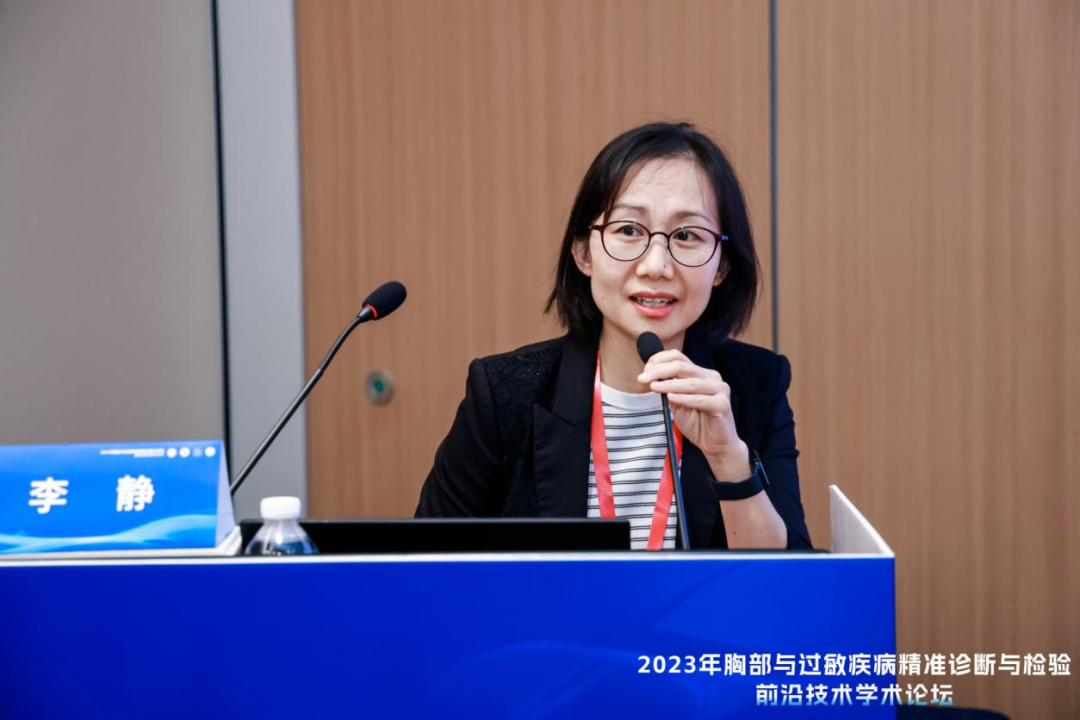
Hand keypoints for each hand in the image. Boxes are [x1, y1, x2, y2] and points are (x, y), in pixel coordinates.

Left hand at [637, 350, 750, 481]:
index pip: (679, 357)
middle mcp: (712, 378)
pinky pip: (701, 400)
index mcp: (701, 374)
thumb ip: (669, 389)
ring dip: (670, 385)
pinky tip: (671, 398)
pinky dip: (685, 398)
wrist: (715, 445)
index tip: (645, 370)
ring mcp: (720, 390)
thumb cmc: (697, 423)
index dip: (660, 361)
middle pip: (682, 367)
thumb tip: (652, 376)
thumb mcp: (677, 404)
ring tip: (653, 387)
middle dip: (660, 371)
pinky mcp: (723, 405)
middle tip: (643, 378)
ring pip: (691, 383)